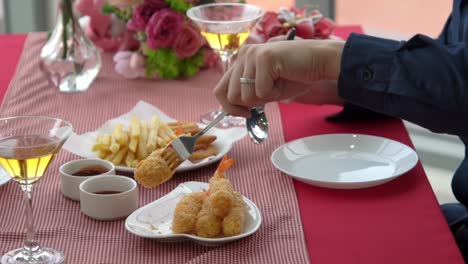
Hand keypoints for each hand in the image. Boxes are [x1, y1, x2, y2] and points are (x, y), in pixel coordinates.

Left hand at [214, 39, 344, 116]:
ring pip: (245, 96)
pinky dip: (275, 93)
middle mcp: (243, 54)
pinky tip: (284, 78)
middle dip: (249, 105)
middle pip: (230, 96)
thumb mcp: (266, 90)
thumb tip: (230, 110)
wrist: (320, 62)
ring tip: (279, 83)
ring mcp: (252, 54)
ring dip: (265, 97)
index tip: (246, 114)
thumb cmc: (295, 76)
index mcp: (241, 61)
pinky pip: (261, 91)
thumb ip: (247, 96)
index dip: (230, 108)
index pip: (220, 90)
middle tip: (269, 95)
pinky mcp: (264, 58)